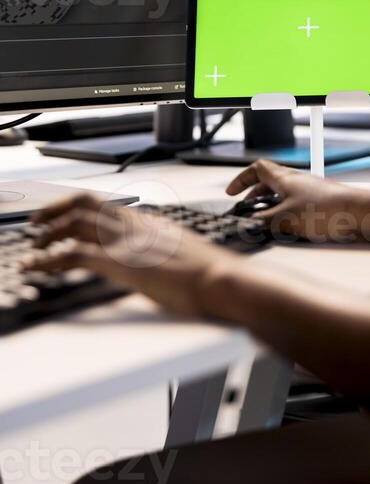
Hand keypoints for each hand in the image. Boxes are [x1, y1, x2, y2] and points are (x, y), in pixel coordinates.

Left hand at [25, 193, 238, 317]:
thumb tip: (162, 261)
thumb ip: (168, 253)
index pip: (107, 208)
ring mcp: (126, 241)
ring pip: (75, 223)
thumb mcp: (185, 255)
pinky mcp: (119, 262)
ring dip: (48, 232)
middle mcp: (135, 225)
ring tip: (34, 245)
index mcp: (150, 223)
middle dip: (58, 209)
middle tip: (38, 221)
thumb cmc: (211, 274)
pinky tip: (35, 267)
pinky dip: (47, 260)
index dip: (80, 211)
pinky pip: (72, 255)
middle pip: (87, 203)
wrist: (221, 279)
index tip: (67, 218)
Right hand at [226, 160, 364, 242]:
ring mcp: (310, 190)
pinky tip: (288, 228)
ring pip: (283, 193)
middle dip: (254, 195)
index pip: (257, 168)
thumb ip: (263, 222)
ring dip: (270, 205)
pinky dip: (286, 212)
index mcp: (284, 178)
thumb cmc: (327, 211)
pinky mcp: (320, 202)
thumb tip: (248, 225)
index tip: (232, 192)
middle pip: (269, 181)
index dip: (242, 179)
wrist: (359, 213)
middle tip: (246, 208)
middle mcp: (297, 180)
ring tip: (265, 221)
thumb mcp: (285, 219)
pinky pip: (296, 203)